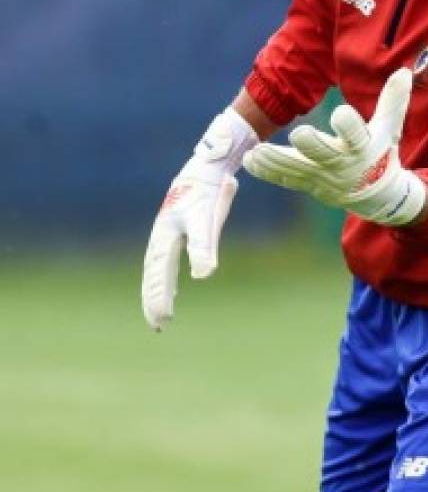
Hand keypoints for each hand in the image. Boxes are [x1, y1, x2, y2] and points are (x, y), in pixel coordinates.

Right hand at [142, 108, 257, 330]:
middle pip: (154, 273)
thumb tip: (203, 275)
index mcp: (165, 235)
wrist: (209, 166)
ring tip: (160, 313)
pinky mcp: (178, 229)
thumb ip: (203, 246)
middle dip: (154, 298)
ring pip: (157, 268)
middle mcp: (162, 235)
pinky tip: (172, 289)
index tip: (161, 318)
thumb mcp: (206, 219)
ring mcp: (168, 232)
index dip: (158, 296)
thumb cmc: (207, 193)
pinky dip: (165, 278)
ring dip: (157, 290)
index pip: (159, 273)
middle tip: (157, 324)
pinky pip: (166, 260)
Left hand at [243, 68, 427, 225]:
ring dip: (276, 161)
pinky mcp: (309, 185)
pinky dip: (268, 171)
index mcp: (363, 148)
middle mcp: (342, 164)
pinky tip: (250, 160)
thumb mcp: (389, 129)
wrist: (378, 196)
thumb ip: (393, 101)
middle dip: (312, 146)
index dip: (349, 125)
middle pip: (325, 155)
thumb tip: (403, 72)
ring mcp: (323, 178)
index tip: (340, 114)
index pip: (356, 135)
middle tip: (297, 134)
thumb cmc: (381, 154)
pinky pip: (286, 179)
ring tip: (256, 151)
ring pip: (298, 169)